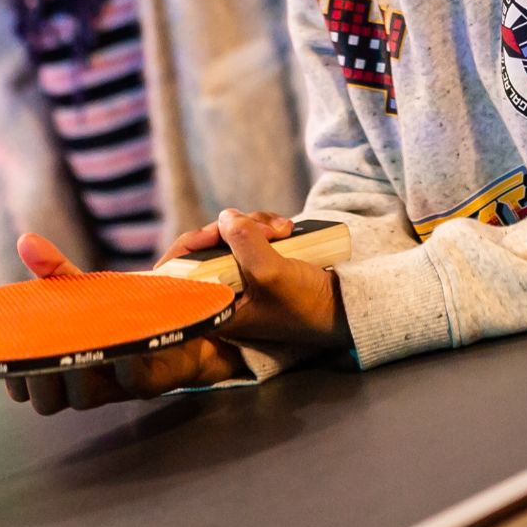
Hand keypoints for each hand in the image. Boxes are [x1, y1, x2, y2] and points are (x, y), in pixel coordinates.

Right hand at [1, 233, 246, 413]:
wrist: (188, 323)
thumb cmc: (129, 312)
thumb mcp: (87, 291)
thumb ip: (55, 271)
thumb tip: (26, 241)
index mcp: (65, 367)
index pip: (23, 388)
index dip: (12, 375)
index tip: (9, 348)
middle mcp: (88, 384)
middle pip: (47, 401)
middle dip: (38, 375)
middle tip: (39, 344)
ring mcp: (118, 387)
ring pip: (82, 397)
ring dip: (76, 368)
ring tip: (77, 338)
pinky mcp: (152, 381)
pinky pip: (133, 380)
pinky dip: (123, 359)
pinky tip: (122, 338)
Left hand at [158, 211, 348, 351]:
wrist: (347, 307)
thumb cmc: (307, 303)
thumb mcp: (271, 272)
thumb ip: (244, 242)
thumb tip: (226, 216)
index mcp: (218, 309)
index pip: (180, 276)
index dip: (191, 246)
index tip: (216, 231)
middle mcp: (226, 295)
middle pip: (208, 248)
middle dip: (235, 230)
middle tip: (268, 231)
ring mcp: (244, 280)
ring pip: (232, 238)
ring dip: (257, 225)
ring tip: (285, 230)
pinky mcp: (261, 267)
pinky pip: (251, 238)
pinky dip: (266, 229)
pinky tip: (288, 230)